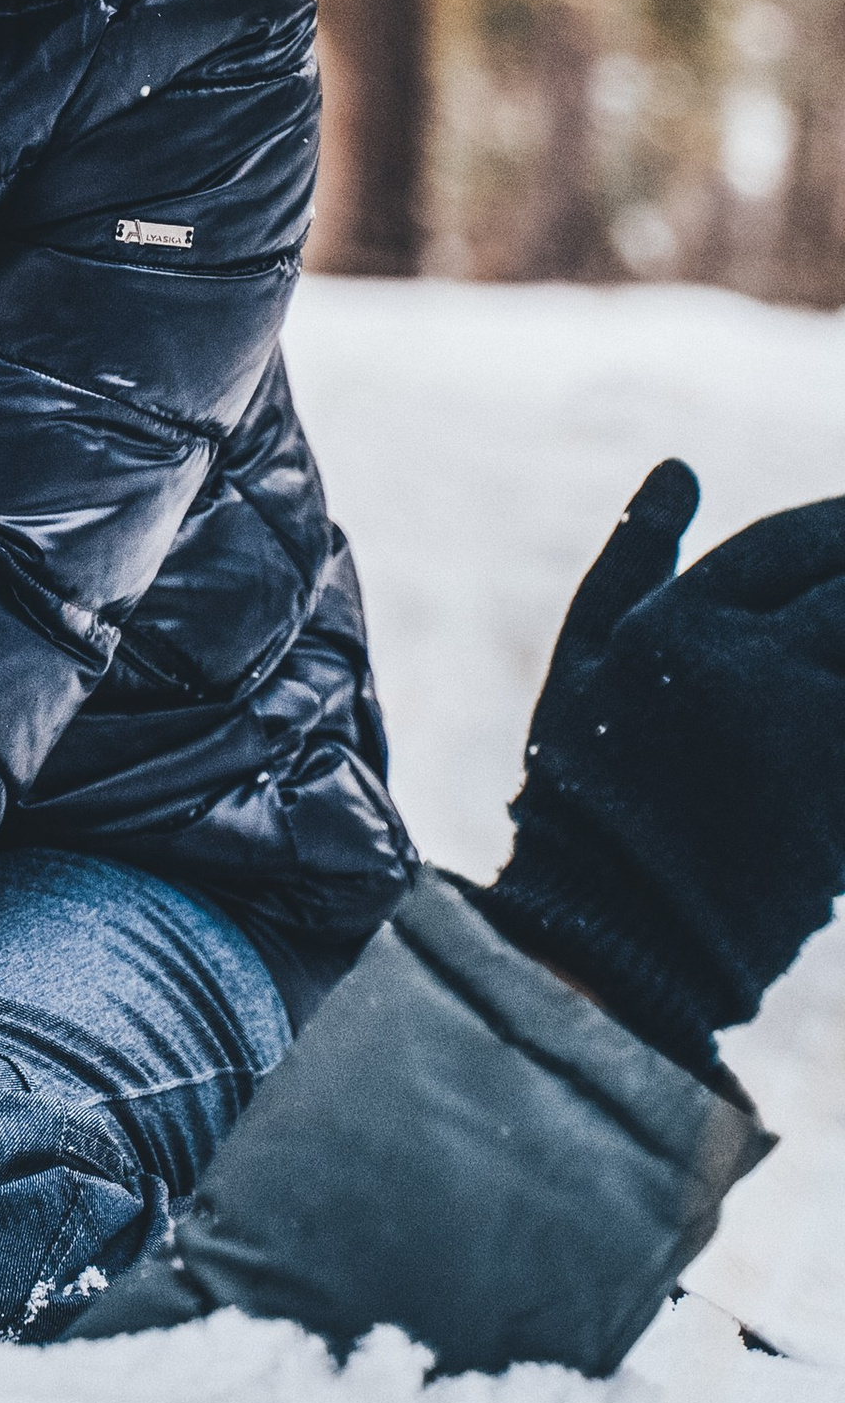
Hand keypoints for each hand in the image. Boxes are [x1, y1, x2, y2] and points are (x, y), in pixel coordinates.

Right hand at [477, 461, 844, 1073]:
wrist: (615, 937)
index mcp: (675, 630)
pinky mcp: (840, 802)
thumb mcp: (584, 663)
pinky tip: (844, 704)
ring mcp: (803, 739)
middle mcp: (744, 672)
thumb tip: (682, 465)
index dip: (834, 527)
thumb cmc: (590, 790)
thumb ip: (632, 558)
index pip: (784, 546)